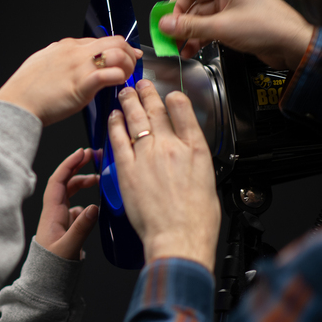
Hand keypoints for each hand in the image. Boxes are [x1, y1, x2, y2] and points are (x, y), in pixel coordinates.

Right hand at [0, 36, 140, 125]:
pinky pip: (110, 74)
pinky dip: (120, 77)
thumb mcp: (44, 65)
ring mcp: (79, 66)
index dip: (118, 48)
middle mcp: (75, 52)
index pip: (101, 40)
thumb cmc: (27, 91)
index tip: (126, 56)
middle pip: (115, 41)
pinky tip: (119, 85)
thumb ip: (62, 61)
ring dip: (127, 65)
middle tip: (131, 66)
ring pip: (117, 53)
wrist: (16, 104)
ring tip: (125, 78)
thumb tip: (74, 66)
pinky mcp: (81, 84)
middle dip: (128, 53)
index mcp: (66, 46)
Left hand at [35, 148, 100, 260]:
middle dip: (78, 169)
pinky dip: (85, 203)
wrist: (45, 286)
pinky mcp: (65, 231)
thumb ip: (81, 228)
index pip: (58, 181)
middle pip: (65, 184)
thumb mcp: (69, 248)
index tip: (82, 153)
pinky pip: (74, 210)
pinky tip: (94, 207)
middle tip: (93, 158)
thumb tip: (93, 207)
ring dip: (83, 185)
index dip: (69, 164)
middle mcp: (54, 215)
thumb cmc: (52, 269)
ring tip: (99, 181)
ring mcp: (59, 222)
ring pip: (70, 196)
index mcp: (52, 214)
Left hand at [108, 80, 219, 272]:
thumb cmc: (196, 219)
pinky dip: (115, 124)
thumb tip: (187, 156)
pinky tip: (114, 116)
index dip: (173, 97)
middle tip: (140, 84)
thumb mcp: (207, 180)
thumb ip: (194, 162)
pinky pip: (118, 139)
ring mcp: (147, 156)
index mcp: (195, 149)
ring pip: (135, 119)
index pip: (183, 110)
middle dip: (147, 93)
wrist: (178, 237)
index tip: (168, 94)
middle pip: (156, 110)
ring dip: (129, 102)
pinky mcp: (127, 169)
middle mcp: (170, 147)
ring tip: (124, 92)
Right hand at [149, 0, 313, 70]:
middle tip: (167, 29)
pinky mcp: (230, 19)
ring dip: (184, 29)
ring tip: (176, 44)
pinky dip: (195, 36)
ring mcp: (228, 2)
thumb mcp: (222, 26)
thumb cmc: (270, 26)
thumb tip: (166, 24)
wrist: (291, 45)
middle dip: (176, 13)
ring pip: (196, 12)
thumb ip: (190, 26)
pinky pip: (204, 24)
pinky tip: (189, 49)